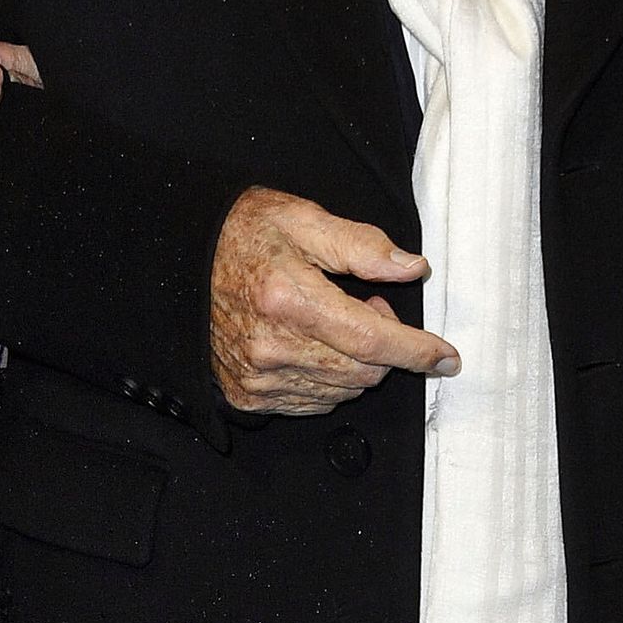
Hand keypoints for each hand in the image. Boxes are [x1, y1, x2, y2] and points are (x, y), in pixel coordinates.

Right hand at [210, 188, 457, 417]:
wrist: (175, 260)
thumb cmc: (239, 233)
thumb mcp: (301, 219)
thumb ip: (360, 245)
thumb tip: (410, 268)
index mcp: (290, 299)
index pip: (374, 340)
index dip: (418, 351)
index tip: (447, 358)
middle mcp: (272, 347)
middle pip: (364, 373)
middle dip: (382, 346)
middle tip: (366, 304)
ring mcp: (257, 377)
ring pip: (341, 391)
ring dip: (354, 364)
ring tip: (331, 321)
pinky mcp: (246, 395)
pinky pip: (311, 403)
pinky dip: (326, 381)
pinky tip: (310, 346)